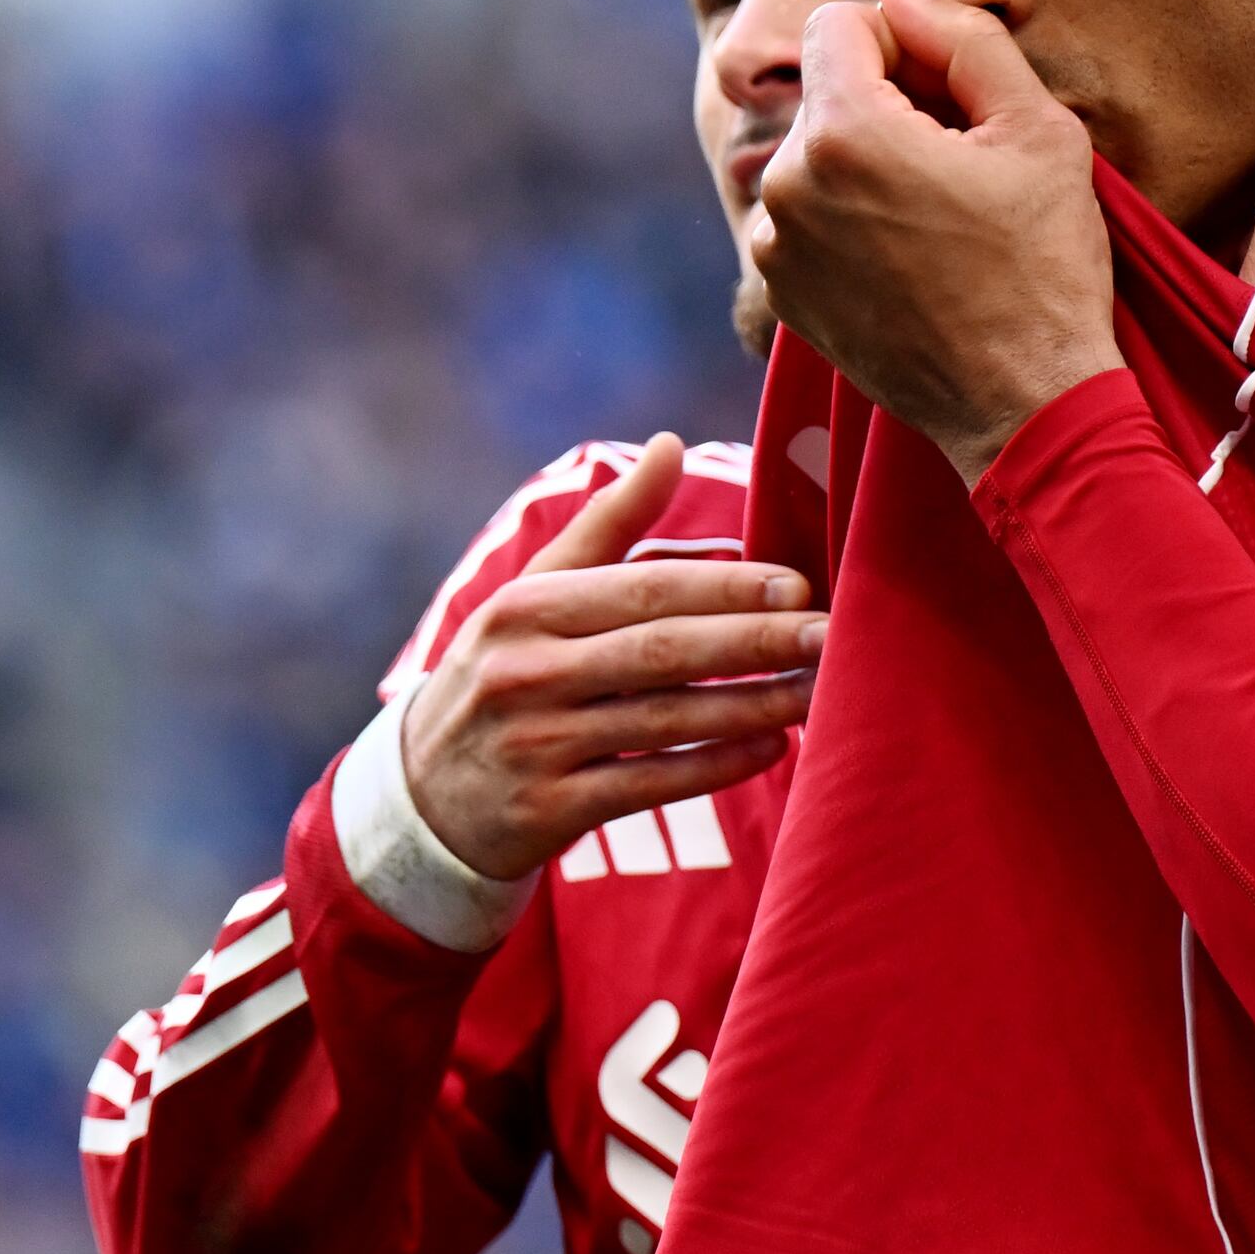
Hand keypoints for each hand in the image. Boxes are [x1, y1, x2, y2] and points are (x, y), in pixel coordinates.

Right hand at [399, 437, 822, 884]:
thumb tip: (672, 443)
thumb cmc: (503, 673)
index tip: (798, 582)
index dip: (725, 586)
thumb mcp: (534, 595)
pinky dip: (714, 765)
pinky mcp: (550, 810)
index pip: (644, 591)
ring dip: (753, 705)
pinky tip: (771, 745)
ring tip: (820, 689)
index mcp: (526, 608)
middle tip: (831, 633)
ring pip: (667, 721)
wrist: (424, 795)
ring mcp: (538, 745)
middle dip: (756, 641)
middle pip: (663, 653)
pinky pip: (651, 784)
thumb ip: (610, 524)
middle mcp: (527, 672)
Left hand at [748, 0, 1118, 484]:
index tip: (953, 93)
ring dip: (869, 162)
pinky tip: (914, 256)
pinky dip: (852, 217)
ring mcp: (777, 246)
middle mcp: (787, 185)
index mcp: (843, 132)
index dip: (904, 41)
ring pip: (817, 153)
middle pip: (827, 90)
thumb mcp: (1040, 130)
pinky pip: (809, 214)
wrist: (1022, 407)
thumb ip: (965, 39)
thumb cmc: (1043, 269)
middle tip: (962, 161)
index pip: (841, 23)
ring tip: (940, 214)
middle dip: (888, 102)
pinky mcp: (782, 293)